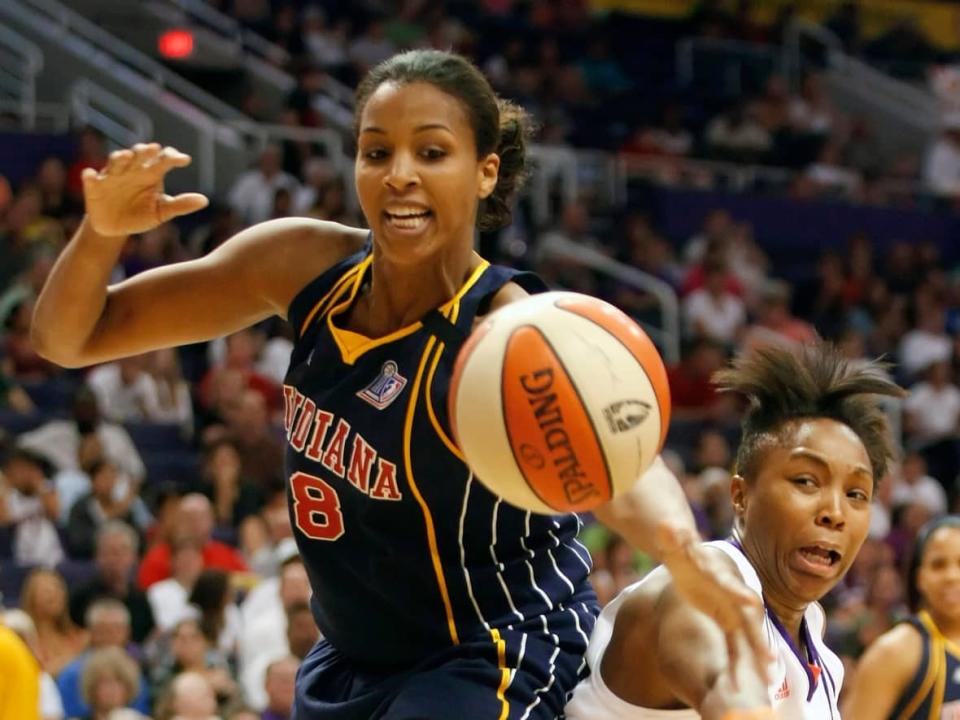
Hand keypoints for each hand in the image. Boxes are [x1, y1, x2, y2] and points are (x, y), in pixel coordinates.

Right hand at [82, 143, 207, 236]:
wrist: (115, 228)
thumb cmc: (141, 215)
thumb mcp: (162, 212)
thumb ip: (181, 205)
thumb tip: (204, 201)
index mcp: (151, 174)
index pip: (163, 160)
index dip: (173, 157)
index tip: (184, 160)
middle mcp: (132, 170)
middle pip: (139, 155)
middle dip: (145, 151)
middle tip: (154, 149)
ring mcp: (112, 176)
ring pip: (116, 161)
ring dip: (121, 157)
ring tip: (127, 156)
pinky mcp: (94, 186)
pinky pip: (90, 178)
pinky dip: (89, 176)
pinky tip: (90, 175)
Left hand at [657, 524, 771, 685]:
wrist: (694, 562)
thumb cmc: (684, 555)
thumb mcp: (676, 549)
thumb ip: (673, 539)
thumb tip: (666, 523)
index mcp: (722, 577)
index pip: (732, 586)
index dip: (740, 595)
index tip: (749, 604)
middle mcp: (735, 595)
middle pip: (750, 617)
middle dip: (759, 637)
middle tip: (769, 660)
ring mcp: (735, 609)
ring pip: (750, 633)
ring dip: (759, 653)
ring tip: (769, 678)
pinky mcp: (730, 620)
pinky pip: (740, 641)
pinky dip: (747, 658)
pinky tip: (754, 678)